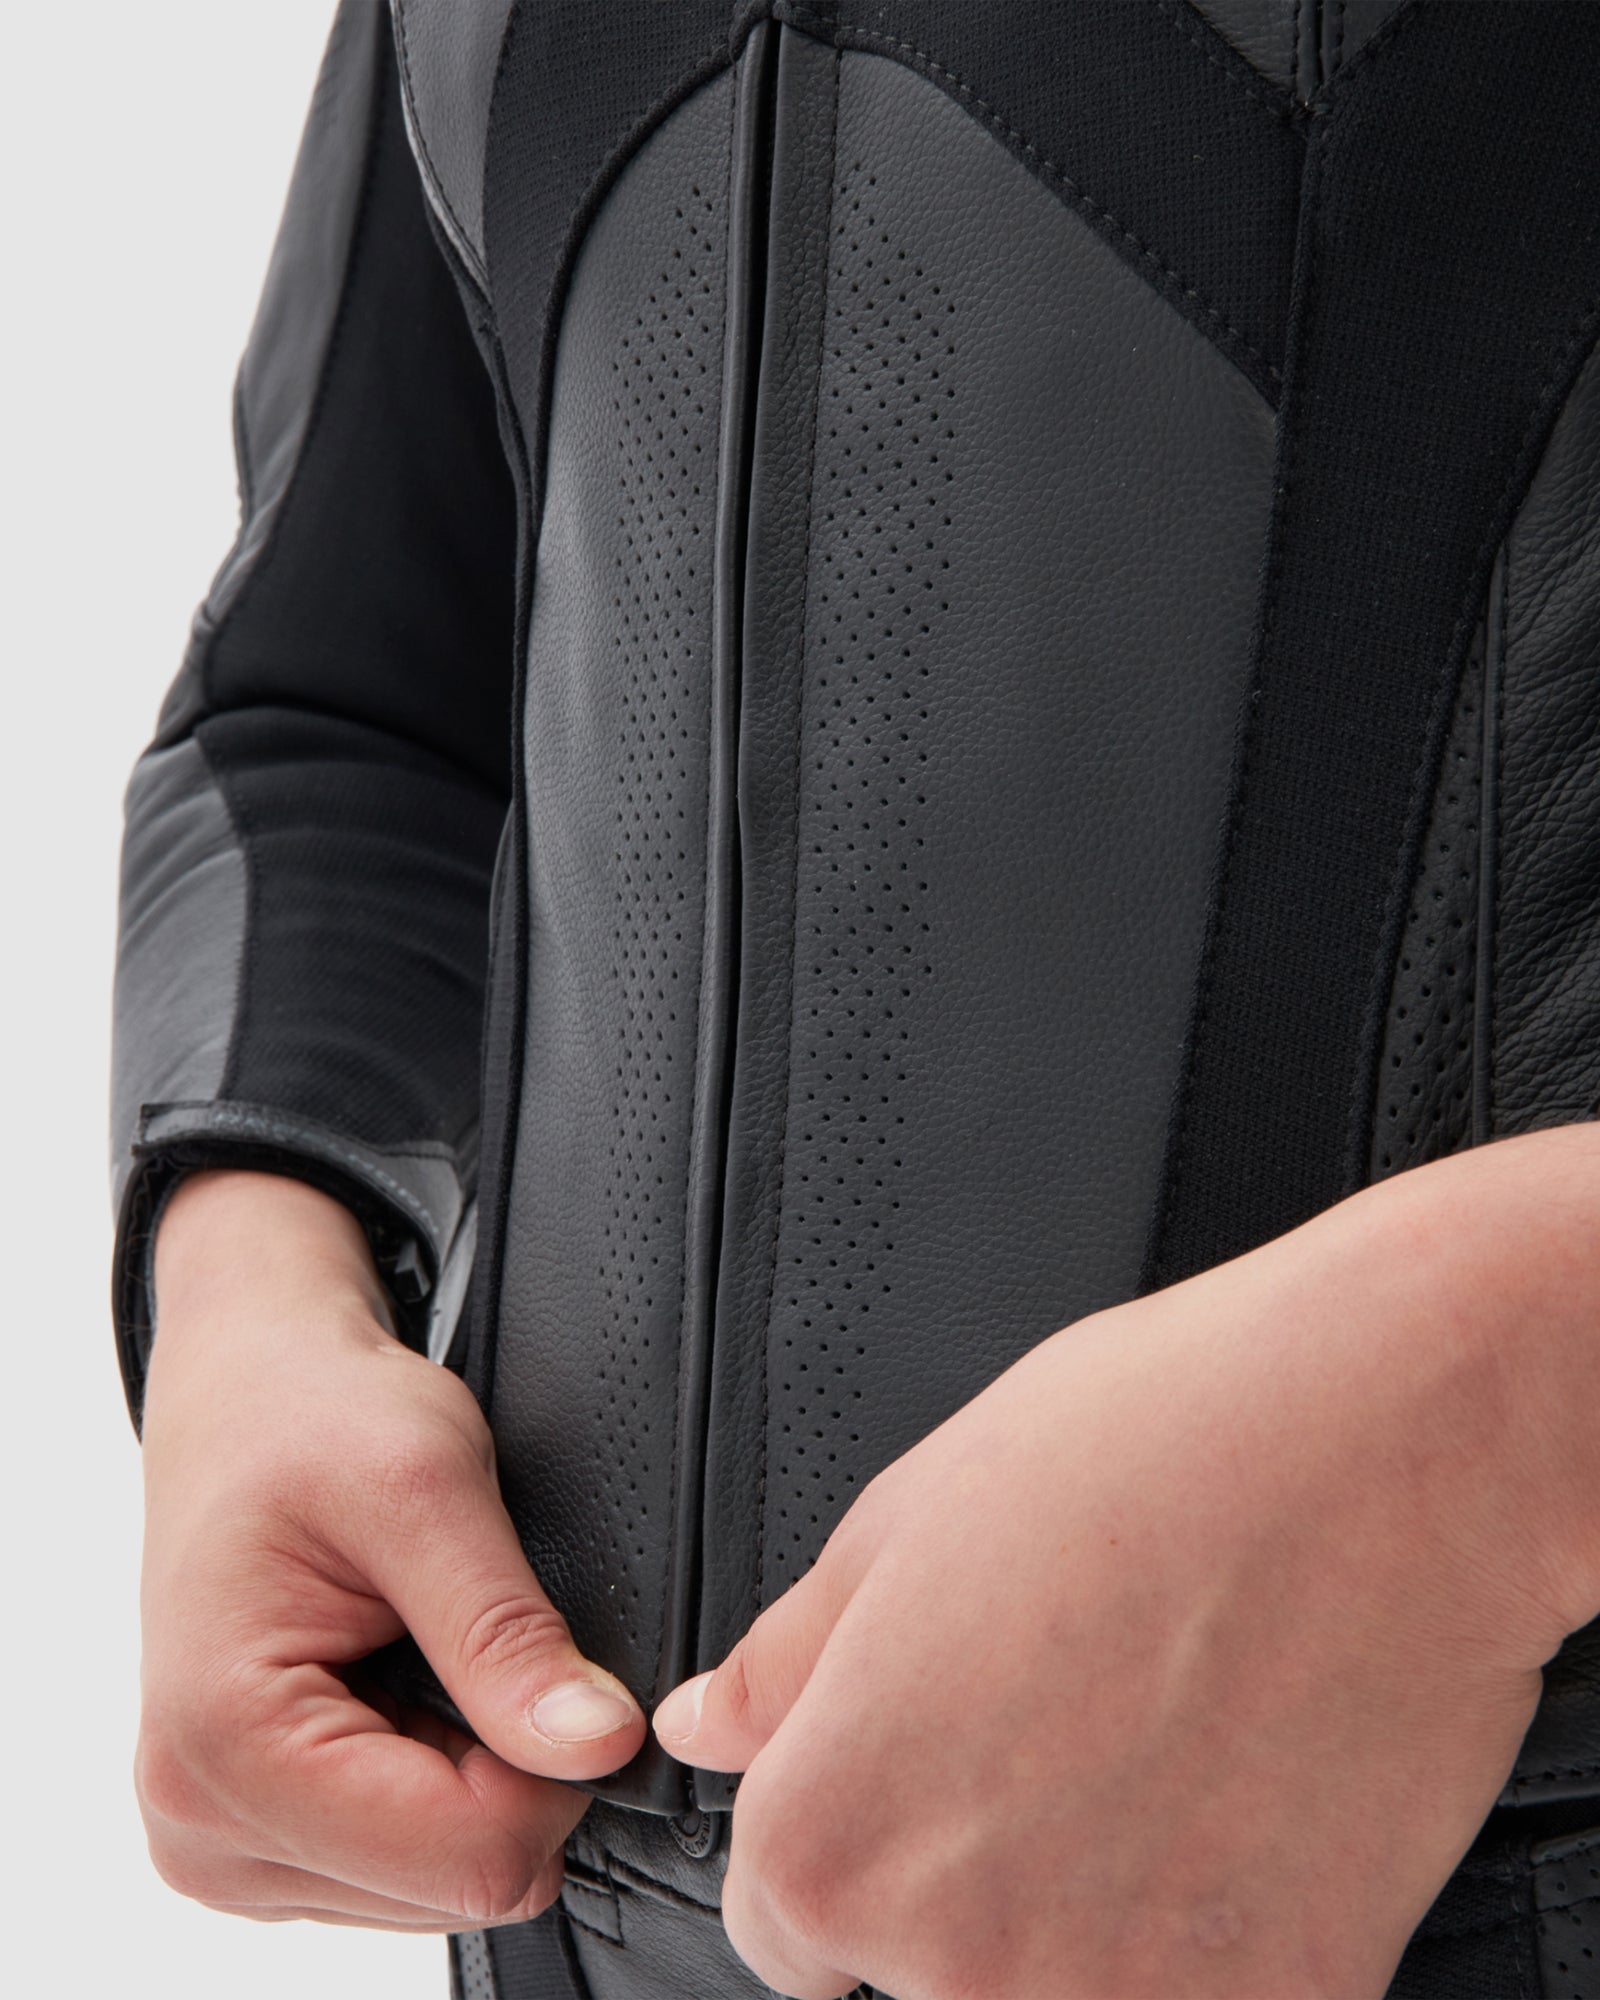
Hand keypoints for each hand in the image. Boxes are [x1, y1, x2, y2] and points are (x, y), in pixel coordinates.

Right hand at [136, 1170, 643, 1930]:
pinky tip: (396, 1678)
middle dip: (506, 1764)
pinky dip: (434, 1771)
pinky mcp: (256, 1835)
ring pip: (440, 1879)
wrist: (245, 1389)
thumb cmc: (309, 1413)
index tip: (544, 1655)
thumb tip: (600, 1744)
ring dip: (467, 1764)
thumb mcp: (427, 1486)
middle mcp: (202, 1822)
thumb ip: (508, 1632)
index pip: (468, 1856)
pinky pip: (405, 1860)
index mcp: (226, 1746)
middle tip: (464, 1632)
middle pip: (457, 1880)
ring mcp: (221, 1840)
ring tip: (417, 1645)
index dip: (552, 1764)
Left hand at [655, 1129, 1599, 1998]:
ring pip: (1053, 1991)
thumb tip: (711, 1724)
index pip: (783, 1921)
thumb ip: (793, 1662)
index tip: (922, 1775)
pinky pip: (1199, 1997)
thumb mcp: (907, 1519)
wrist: (1383, 1447)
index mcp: (836, 1837)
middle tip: (1064, 1724)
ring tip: (1157, 1749)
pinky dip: (1215, 1933)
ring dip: (1090, 1912)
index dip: (853, 1830)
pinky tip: (1241, 1796)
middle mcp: (956, 1958)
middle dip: (972, 1870)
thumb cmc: (1148, 1450)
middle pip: (920, 1968)